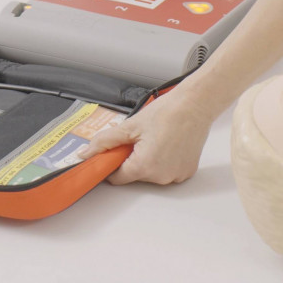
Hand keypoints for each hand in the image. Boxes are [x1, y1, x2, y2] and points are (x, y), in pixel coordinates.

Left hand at [77, 85, 216, 184]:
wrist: (196, 104)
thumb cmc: (168, 112)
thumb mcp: (130, 126)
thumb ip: (105, 142)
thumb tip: (86, 153)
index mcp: (144, 167)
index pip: (117, 178)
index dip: (112, 164)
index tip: (115, 153)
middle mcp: (161, 176)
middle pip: (135, 175)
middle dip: (132, 159)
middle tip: (140, 138)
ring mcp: (176, 176)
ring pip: (152, 174)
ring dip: (149, 160)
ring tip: (157, 139)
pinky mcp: (187, 172)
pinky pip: (168, 171)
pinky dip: (165, 161)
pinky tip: (169, 144)